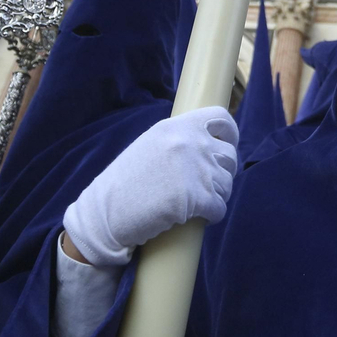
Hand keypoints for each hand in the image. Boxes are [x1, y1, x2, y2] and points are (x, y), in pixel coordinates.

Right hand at [62, 106, 238, 266]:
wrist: (106, 213)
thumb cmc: (125, 183)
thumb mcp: (150, 146)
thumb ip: (178, 141)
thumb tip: (208, 146)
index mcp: (177, 127)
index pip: (220, 118)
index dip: (230, 133)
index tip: (229, 145)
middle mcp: (189, 143)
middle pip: (229, 156)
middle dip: (224, 172)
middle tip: (210, 185)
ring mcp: (195, 170)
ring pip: (226, 184)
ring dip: (218, 196)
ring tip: (200, 204)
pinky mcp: (197, 198)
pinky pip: (220, 207)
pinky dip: (214, 215)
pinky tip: (202, 218)